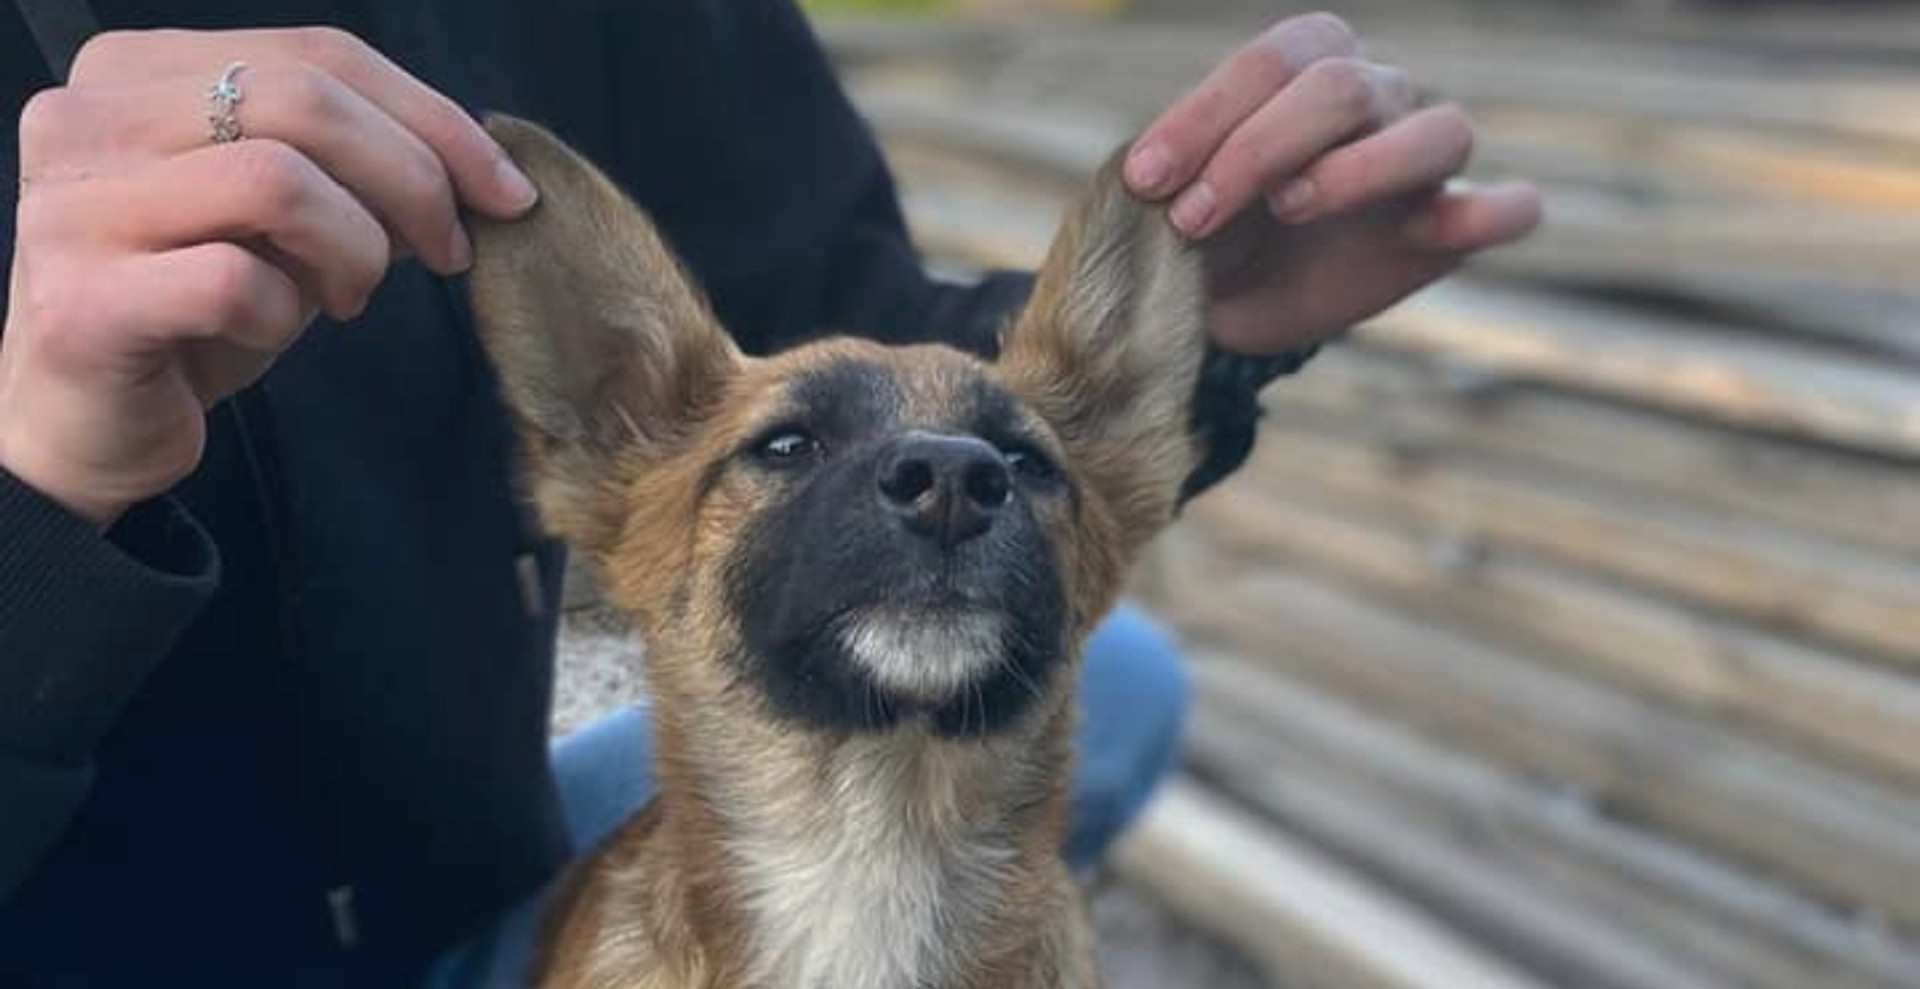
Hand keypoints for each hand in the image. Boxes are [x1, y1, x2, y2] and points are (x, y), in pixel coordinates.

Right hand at [0, 27, 539, 525]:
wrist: (91, 426)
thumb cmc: (198, 309)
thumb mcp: (288, 218)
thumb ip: (356, 167)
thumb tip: (479, 166)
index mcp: (132, 72)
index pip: (317, 54)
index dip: (433, 118)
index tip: (505, 190)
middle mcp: (82, 119)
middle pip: (301, 102)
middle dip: (413, 179)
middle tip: (448, 250)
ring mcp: (69, 209)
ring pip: (275, 181)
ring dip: (355, 248)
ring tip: (348, 295)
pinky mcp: (81, 304)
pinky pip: (234, 280)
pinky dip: (285, 312)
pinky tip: (271, 330)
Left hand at [1121, 13, 1541, 353]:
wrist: (1238, 298)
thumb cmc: (1209, 228)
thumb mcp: (1174, 198)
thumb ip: (1172, 176)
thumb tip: (1149, 180)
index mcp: (1310, 64)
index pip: (1274, 61)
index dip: (1206, 116)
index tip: (1146, 180)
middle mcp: (1378, 95)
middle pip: (1342, 88)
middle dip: (1255, 151)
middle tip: (1192, 219)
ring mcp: (1423, 159)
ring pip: (1439, 132)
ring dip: (1357, 171)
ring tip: (1289, 208)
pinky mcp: (1453, 229)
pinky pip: (1511, 208)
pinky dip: (1490, 214)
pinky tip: (1432, 234)